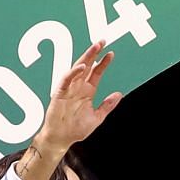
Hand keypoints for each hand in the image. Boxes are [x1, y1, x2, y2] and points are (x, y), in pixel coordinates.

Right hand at [25, 41, 120, 176]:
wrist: (61, 139)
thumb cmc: (76, 129)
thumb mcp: (97, 117)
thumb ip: (107, 106)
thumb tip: (119, 94)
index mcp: (87, 91)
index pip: (96, 73)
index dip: (103, 63)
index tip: (111, 54)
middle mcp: (78, 87)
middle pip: (87, 66)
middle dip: (94, 53)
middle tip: (102, 41)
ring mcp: (69, 89)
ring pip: (77, 69)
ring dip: (85, 58)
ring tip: (94, 47)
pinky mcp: (60, 94)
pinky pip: (66, 80)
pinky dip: (73, 73)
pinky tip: (82, 67)